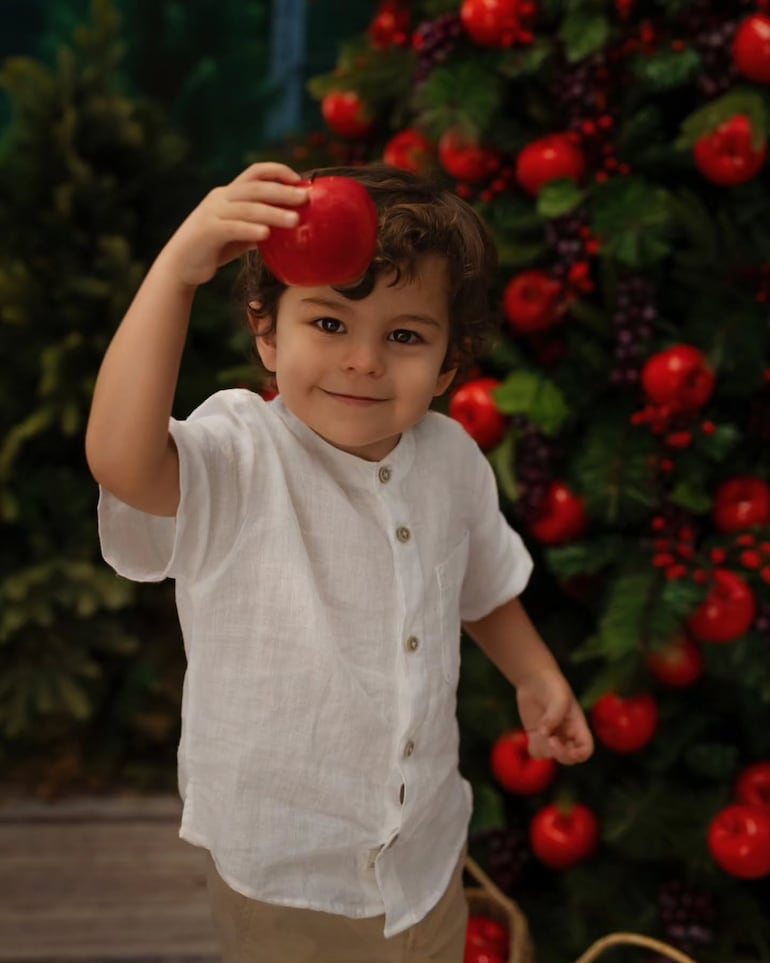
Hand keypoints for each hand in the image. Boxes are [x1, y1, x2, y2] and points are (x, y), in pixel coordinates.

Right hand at [160, 162, 308, 286]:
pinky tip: (266, 234)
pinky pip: (232, 227)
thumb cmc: (214, 248)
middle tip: (305, 199)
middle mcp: (220, 198)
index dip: (277, 171)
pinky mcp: (207, 232)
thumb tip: (289, 225)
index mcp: (229, 194)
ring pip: (247, 207)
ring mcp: (212, 213)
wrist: (181, 265)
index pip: (255, 173)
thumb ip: (259, 225)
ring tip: (295, 220)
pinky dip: (250, 229)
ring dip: (272, 212)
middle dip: (282, 191)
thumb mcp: (240, 234)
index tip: (299, 180)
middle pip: (255, 188)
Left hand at [516, 667, 593, 764]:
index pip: (586, 750)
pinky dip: (534, 748)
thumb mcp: (559, 697)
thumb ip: (554, 716)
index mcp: (578, 727)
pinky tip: (533, 733)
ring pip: (550, 756)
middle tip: (549, 739)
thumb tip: (544, 734)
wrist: (535, 679)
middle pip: (568, 759)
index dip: (579, 755)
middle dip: (559, 753)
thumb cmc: (553, 685)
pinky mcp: (537, 736)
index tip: (568, 748)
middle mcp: (567, 735)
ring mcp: (552, 737)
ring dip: (543, 747)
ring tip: (539, 729)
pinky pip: (537, 753)